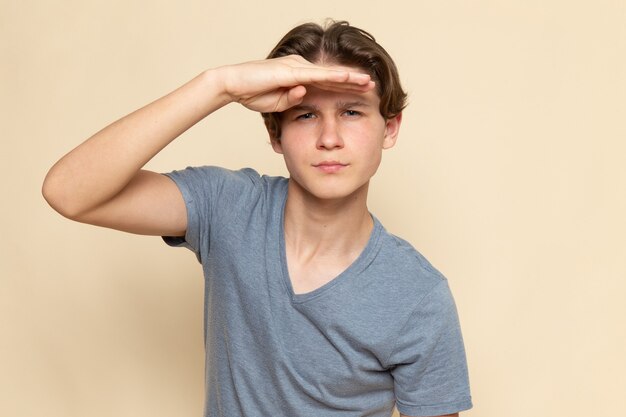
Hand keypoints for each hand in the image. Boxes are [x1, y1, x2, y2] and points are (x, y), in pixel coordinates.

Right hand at [219, 55, 374, 112]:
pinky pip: (317, 75)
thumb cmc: (252, 93)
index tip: (362, 93)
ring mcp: (297, 67)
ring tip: (368, 82)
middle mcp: (301, 68)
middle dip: (354, 81)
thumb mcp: (278, 104)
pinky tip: (349, 79)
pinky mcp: (291, 71)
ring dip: (350, 78)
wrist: (233, 84)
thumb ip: (292, 100)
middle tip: (373, 85)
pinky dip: (334, 77)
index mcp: (298, 76)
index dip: (345, 88)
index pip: (327, 83)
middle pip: (333, 76)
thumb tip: (304, 96)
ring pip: (329, 74)